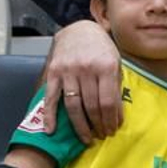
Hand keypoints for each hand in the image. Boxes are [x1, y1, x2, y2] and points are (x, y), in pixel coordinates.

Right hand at [42, 19, 124, 142]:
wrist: (79, 30)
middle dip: (98, 125)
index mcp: (106, 67)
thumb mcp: (115, 62)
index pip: (108, 102)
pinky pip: (50, 98)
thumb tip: (116, 115)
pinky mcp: (53, 73)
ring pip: (73, 106)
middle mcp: (86, 69)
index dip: (111, 120)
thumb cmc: (100, 48)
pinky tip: (51, 130)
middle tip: (102, 135)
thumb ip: (115, 87)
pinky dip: (50, 116)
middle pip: (92, 106)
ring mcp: (68, 71)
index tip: (113, 130)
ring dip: (80, 126)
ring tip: (87, 138)